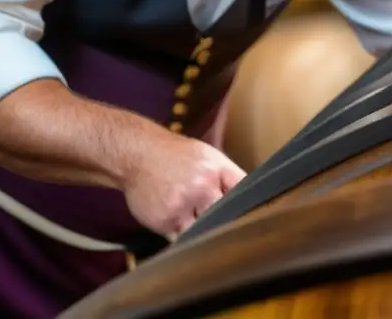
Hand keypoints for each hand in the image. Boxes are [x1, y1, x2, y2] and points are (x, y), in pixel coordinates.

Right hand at [119, 132, 246, 238]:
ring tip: (205, 231)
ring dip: (205, 233)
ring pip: (204, 231)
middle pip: (224, 216)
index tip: (252, 216)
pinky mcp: (164, 220)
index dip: (251, 206)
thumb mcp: (209, 157)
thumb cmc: (177, 156)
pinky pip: (181, 238)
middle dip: (226, 222)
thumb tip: (252, 197)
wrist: (139, 154)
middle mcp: (201, 187)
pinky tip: (184, 229)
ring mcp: (181, 205)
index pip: (243, 193)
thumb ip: (229, 177)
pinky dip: (185, 238)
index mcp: (217, 169)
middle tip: (228, 229)